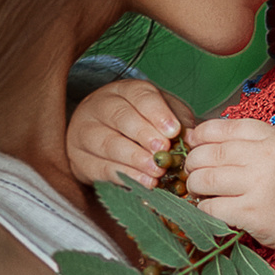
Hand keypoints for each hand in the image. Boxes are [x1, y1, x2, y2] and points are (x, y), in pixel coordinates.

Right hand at [66, 80, 194, 188]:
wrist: (102, 138)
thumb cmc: (141, 124)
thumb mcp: (163, 115)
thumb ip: (179, 122)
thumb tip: (194, 138)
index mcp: (124, 91)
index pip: (139, 95)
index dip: (157, 113)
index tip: (173, 131)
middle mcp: (100, 106)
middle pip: (120, 117)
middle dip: (144, 135)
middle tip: (162, 152)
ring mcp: (85, 132)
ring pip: (107, 143)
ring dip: (134, 159)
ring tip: (155, 173)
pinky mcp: (80, 159)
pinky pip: (100, 168)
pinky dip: (123, 177)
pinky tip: (142, 183)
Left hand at [184, 115, 274, 252]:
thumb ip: (263, 140)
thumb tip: (218, 136)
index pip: (227, 127)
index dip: (203, 133)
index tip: (194, 141)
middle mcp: (265, 159)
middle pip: (211, 153)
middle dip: (193, 161)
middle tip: (192, 170)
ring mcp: (257, 186)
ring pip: (206, 179)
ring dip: (194, 185)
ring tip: (197, 189)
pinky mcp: (251, 213)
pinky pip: (212, 207)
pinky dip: (203, 208)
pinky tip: (207, 208)